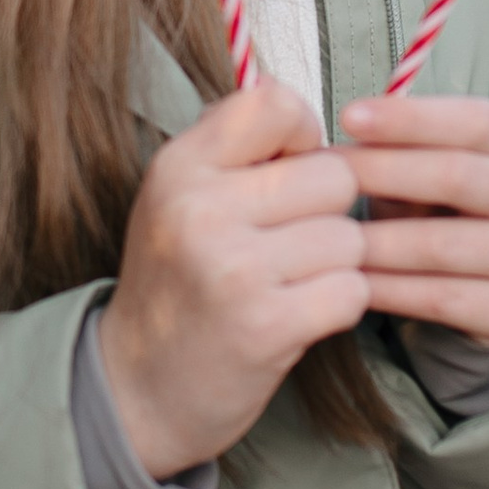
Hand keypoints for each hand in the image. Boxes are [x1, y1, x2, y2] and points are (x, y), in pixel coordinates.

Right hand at [98, 80, 368, 477]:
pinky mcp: (266, 325)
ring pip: (349, 236)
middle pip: (334, 175)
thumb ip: (236, 148)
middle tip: (289, 242)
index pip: (275, 102)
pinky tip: (299, 313)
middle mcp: (200, 210)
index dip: (303, 134)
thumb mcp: (179, 197)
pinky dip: (338, 304)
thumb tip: (306, 117)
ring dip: (336, 264)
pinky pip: (350, 290)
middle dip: (328, 210)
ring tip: (289, 281)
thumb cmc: (177, 282)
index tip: (290, 168)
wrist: (138, 387)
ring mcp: (233, 269)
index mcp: (179, 168)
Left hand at [339, 92, 488, 348]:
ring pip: (444, 245)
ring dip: (376, 240)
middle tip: (326, 177)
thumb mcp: (434, 161)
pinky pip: (441, 299)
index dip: (410, 119)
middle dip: (384, 172)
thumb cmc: (448, 199)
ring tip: (325, 236)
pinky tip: (349, 281)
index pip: (474, 120)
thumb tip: (337, 148)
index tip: (348, 117)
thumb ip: (402, 148)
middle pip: (460, 177)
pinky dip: (388, 289)